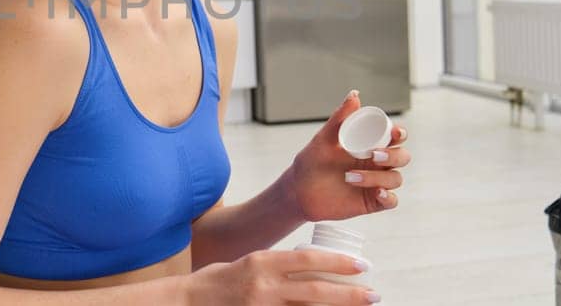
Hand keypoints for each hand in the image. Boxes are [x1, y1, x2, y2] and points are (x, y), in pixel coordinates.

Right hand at [182, 249, 379, 304]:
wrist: (187, 302)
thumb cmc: (219, 280)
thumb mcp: (250, 262)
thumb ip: (277, 266)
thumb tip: (311, 268)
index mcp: (262, 262)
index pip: (308, 260)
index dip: (338, 263)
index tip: (362, 266)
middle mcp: (263, 286)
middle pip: (316, 291)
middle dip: (349, 294)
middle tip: (373, 295)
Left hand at [283, 90, 410, 221]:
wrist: (298, 191)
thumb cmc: (310, 162)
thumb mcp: (323, 139)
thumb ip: (339, 118)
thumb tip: (355, 95)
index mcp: (368, 145)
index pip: (394, 138)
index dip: (400, 134)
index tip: (394, 133)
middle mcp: (376, 164)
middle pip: (402, 157)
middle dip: (394, 155)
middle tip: (373, 156)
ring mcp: (375, 183)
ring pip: (395, 179)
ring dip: (378, 177)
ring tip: (350, 177)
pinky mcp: (372, 202)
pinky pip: (391, 201)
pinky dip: (388, 197)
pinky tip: (376, 192)